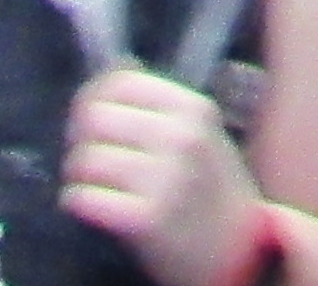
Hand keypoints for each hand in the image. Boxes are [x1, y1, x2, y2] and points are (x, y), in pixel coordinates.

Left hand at [67, 61, 269, 285]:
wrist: (240, 250)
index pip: (119, 83)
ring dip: (77, 172)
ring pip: (84, 158)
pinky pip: (84, 197)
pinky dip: (77, 199)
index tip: (88, 116)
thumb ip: (158, 103)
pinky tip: (89, 203)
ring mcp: (163, 179)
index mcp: (193, 108)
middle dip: (79, 137)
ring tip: (89, 181)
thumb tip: (114, 66)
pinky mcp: (145, 219)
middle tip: (86, 153)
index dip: (92, 98)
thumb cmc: (213, 187)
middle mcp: (179, 137)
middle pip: (94, 118)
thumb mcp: (199, 132)